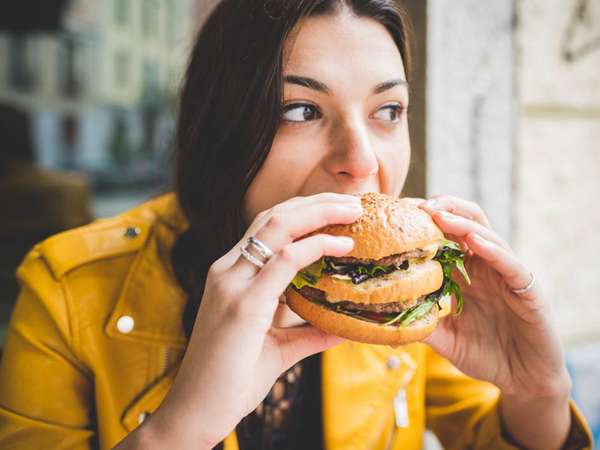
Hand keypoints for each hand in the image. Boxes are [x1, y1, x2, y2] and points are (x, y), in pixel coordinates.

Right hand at [144, 193, 361, 447]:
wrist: (196, 412)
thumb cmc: (232, 380)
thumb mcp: (278, 348)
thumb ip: (309, 333)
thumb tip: (345, 326)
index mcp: (232, 275)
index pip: (268, 227)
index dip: (305, 211)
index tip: (339, 210)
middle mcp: (227, 271)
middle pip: (274, 216)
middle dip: (317, 202)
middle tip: (354, 201)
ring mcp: (231, 284)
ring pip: (277, 226)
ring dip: (320, 212)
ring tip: (353, 210)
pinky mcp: (242, 304)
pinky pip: (283, 261)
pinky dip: (315, 246)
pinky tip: (341, 247)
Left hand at [404, 195, 570, 399]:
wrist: (524, 380)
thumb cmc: (486, 355)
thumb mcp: (446, 340)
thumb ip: (422, 326)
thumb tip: (383, 322)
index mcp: (464, 273)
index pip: (444, 236)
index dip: (423, 221)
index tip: (397, 213)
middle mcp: (484, 267)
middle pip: (466, 222)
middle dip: (442, 207)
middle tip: (416, 205)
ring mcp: (506, 275)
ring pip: (486, 235)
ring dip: (461, 222)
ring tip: (438, 213)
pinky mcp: (527, 289)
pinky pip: (510, 263)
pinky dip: (492, 249)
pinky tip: (473, 241)